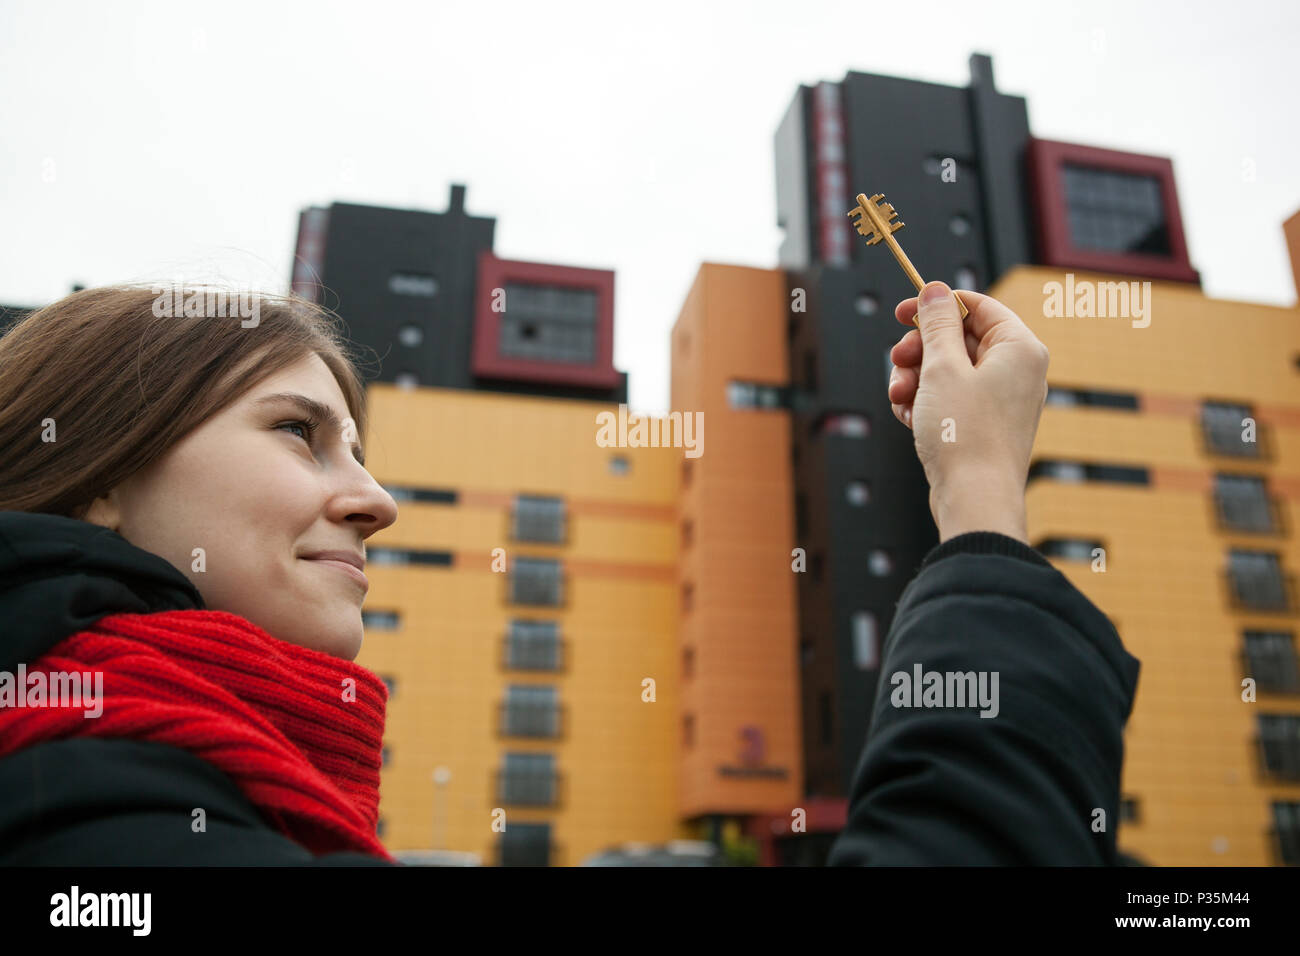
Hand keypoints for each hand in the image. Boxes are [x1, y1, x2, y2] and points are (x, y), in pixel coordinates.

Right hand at [886, 281, 1049, 544]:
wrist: (974, 500)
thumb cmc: (964, 433)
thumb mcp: (942, 367)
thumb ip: (937, 324)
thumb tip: (935, 290)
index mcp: (1019, 348)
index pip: (977, 306)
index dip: (936, 305)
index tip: (901, 313)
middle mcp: (1018, 371)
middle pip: (960, 338)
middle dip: (921, 350)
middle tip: (898, 362)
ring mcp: (1002, 401)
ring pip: (950, 371)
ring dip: (917, 379)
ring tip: (900, 397)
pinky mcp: (985, 427)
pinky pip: (951, 400)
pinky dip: (926, 404)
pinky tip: (909, 418)